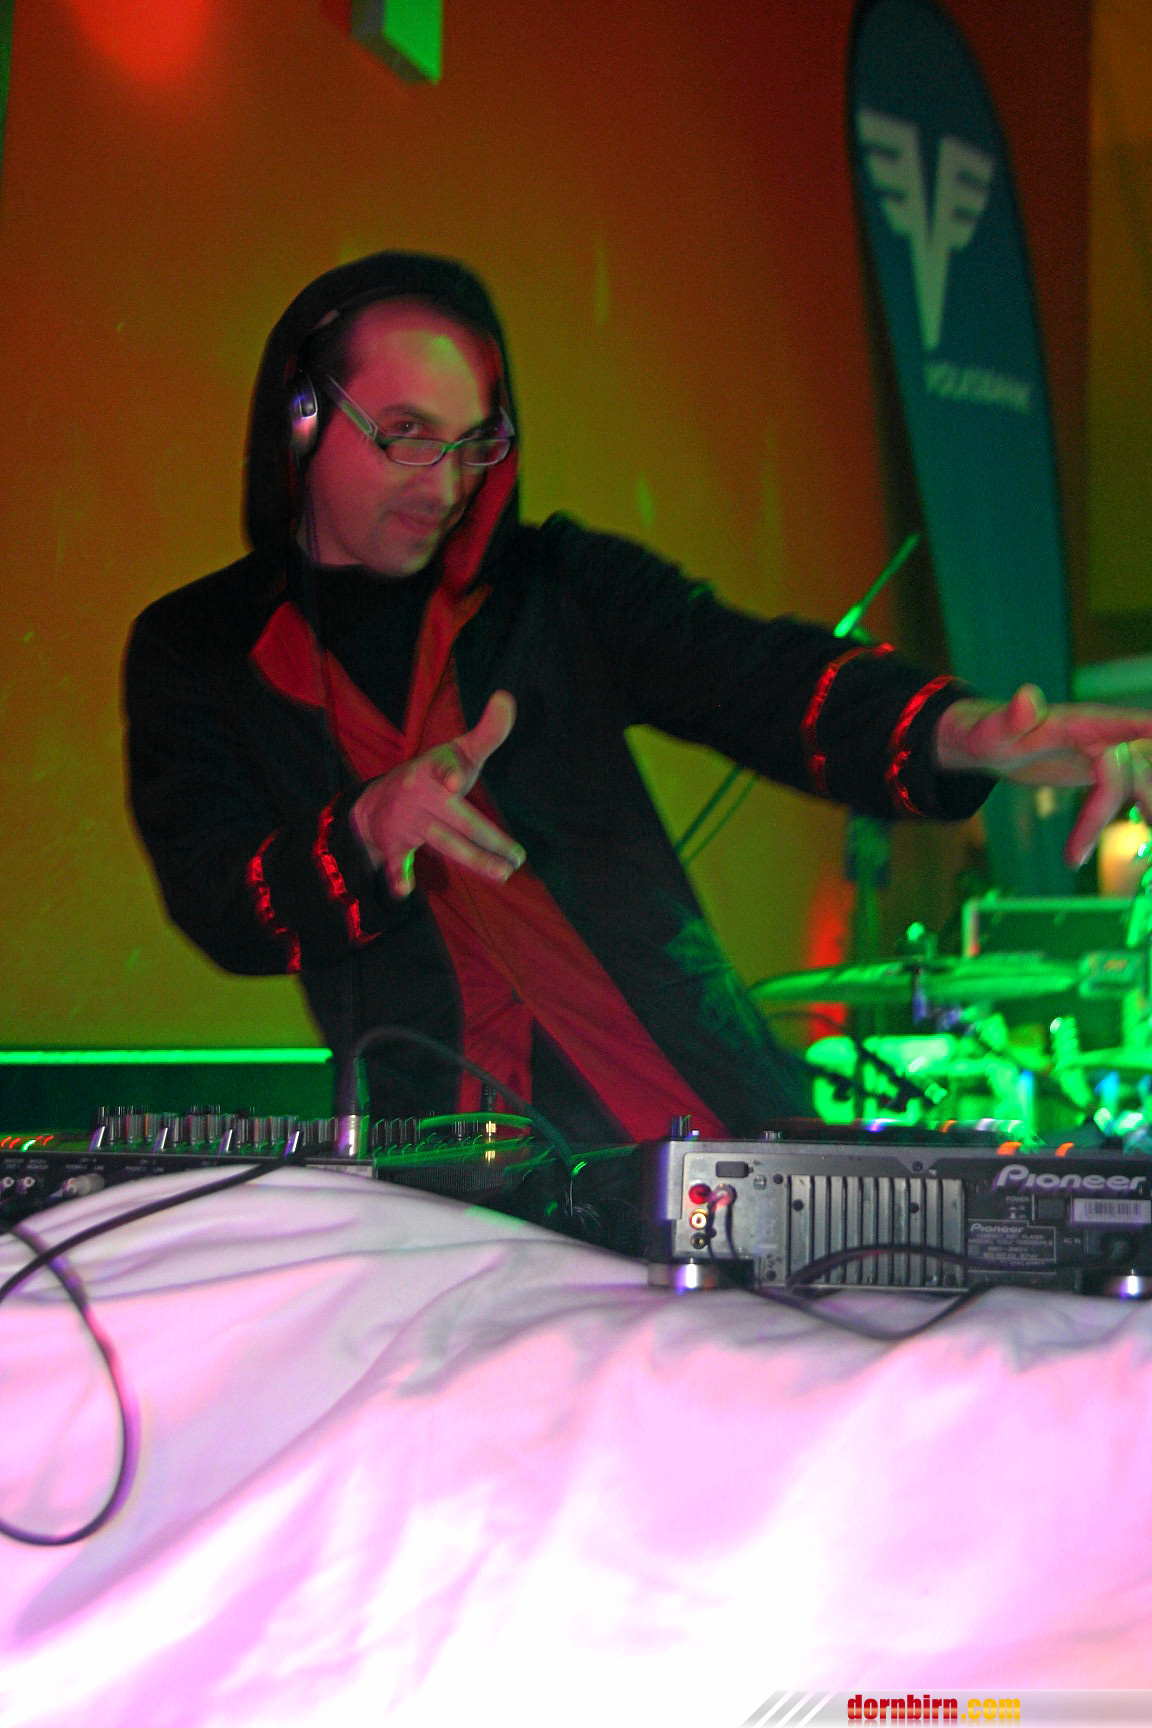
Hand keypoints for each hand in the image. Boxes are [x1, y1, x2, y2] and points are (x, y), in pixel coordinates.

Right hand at [352, 691, 524, 897]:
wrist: (380, 799)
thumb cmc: (433, 774)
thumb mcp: (458, 752)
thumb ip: (487, 732)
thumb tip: (506, 697)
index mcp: (435, 770)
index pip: (443, 770)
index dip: (449, 772)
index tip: (456, 780)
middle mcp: (421, 797)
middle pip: (459, 820)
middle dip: (487, 840)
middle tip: (517, 859)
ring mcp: (408, 823)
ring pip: (444, 844)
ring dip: (472, 860)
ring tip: (502, 874)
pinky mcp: (395, 844)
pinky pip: (396, 862)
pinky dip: (396, 876)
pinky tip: (404, 892)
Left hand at [933, 684, 1151, 866]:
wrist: (984, 741)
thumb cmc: (981, 734)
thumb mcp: (987, 732)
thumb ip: (1008, 718)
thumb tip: (1027, 697)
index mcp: (1075, 723)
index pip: (1121, 726)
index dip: (1147, 731)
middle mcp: (1097, 735)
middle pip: (1131, 773)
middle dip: (1125, 808)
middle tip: (1081, 854)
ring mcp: (1102, 752)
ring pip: (1138, 784)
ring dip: (1139, 814)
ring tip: (1112, 859)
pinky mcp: (1101, 770)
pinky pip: (1125, 793)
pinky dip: (1133, 813)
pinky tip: (1125, 837)